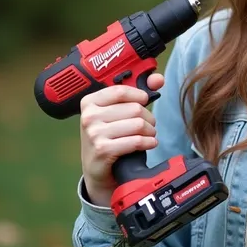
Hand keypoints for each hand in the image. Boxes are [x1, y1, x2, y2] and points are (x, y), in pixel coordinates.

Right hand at [79, 73, 164, 206]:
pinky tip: (150, 143)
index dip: (139, 95)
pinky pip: (136, 141)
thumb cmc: (108, 136)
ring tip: (149, 134)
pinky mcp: (103, 150)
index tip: (145, 100)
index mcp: (89, 102)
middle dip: (148, 118)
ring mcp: (94, 134)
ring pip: (137, 125)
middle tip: (149, 125)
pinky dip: (148, 142)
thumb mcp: (115, 112)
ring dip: (150, 131)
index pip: (121, 91)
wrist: (97, 168)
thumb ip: (137, 93)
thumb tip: (158, 78)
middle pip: (134, 108)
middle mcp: (89, 116)